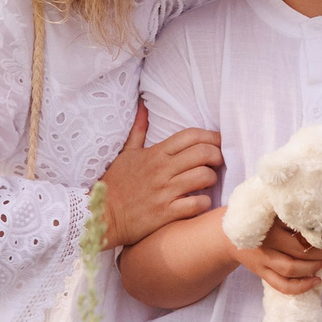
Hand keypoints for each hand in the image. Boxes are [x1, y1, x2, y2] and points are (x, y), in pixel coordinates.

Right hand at [99, 107, 222, 247]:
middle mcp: (162, 170)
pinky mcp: (166, 213)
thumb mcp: (126, 153)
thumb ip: (138, 130)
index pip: (191, 136)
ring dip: (212, 178)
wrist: (102, 215)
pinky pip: (196, 204)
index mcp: (155, 153)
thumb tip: (143, 106)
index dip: (211, 136)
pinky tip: (200, 201)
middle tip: (218, 161)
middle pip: (203, 153)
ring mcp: (164, 192)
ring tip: (208, 182)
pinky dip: (204, 202)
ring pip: (203, 177)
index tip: (218, 142)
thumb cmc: (117, 184)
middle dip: (217, 155)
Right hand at [231, 217, 321, 294]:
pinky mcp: (261, 272)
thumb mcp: (273, 207)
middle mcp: (266, 241)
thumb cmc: (259, 218)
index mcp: (271, 222)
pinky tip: (316, 281)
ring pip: (291, 269)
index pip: (301, 228)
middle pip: (299, 250)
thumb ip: (292, 210)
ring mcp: (263, 259)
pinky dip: (300, 287)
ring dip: (313, 268)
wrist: (229, 234)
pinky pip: (281, 285)